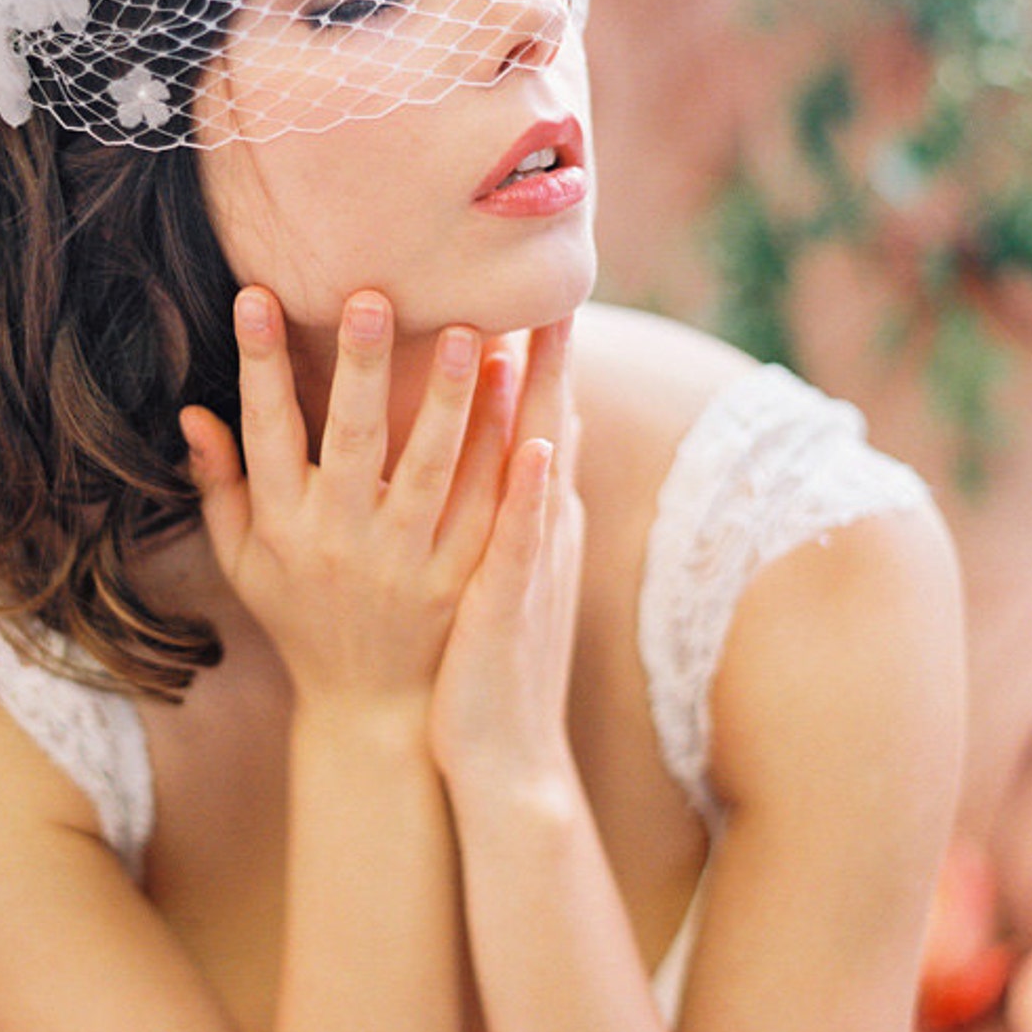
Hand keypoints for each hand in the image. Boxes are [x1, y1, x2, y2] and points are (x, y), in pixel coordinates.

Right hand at [180, 287, 514, 716]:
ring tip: (467, 331)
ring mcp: (405, 564)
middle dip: (360, 367)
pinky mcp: (460, 581)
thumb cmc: (300, 619)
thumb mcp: (242, 561)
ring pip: (430, 470)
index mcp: (283, 527)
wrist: (369, 710)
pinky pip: (484, 508)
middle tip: (370, 295)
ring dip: (450, 400)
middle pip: (352, 441)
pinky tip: (519, 393)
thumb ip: (220, 486)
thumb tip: (192, 412)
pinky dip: (502, 452)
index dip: (259, 363)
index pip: (265, 432)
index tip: (257, 293)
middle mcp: (342, 542)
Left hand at [429, 319, 585, 799]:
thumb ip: (506, 501)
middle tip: (548, 272)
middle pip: (545, 422)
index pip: (532, 418)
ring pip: (535, 467)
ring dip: (533, 398)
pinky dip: (533, 496)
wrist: (503, 760)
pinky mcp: (509, 608)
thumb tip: (527, 435)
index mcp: (525, 518)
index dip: (537, 353)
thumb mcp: (499, 568)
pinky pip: (520, 543)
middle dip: (547, 349)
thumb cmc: (483, 661)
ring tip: (534, 329)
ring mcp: (529, 566)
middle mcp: (536, 530)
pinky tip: (540, 450)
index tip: (534, 283)